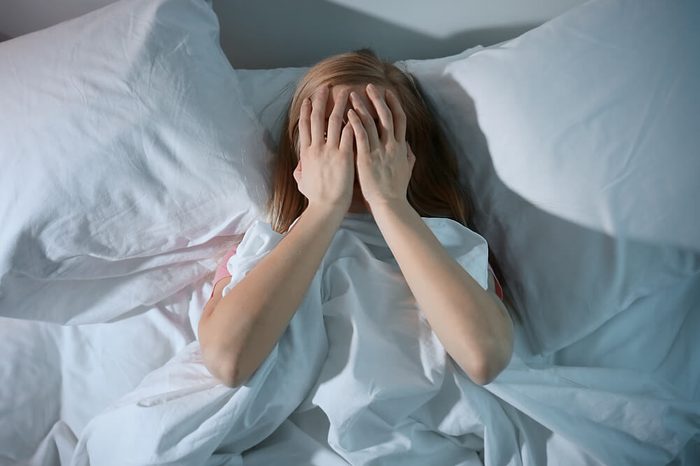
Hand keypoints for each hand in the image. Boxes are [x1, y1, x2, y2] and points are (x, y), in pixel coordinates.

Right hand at [294, 85, 354, 213]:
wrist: (326, 208)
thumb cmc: (316, 198)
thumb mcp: (302, 182)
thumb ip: (301, 171)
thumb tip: (298, 168)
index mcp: (307, 153)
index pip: (305, 126)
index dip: (307, 110)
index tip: (310, 98)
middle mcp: (317, 148)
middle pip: (318, 118)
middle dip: (322, 100)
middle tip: (326, 86)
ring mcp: (330, 151)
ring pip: (334, 121)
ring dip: (340, 105)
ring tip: (346, 92)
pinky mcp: (344, 157)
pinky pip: (349, 134)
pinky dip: (352, 122)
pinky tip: (358, 110)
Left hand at [346, 83, 415, 209]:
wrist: (389, 204)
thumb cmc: (396, 190)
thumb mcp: (407, 169)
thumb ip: (408, 156)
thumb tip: (408, 146)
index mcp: (400, 147)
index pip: (399, 119)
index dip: (394, 103)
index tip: (388, 91)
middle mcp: (391, 146)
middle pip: (386, 115)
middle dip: (378, 99)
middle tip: (369, 86)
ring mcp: (379, 151)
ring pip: (371, 123)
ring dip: (362, 107)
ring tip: (352, 94)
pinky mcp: (366, 159)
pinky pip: (361, 137)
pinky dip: (355, 123)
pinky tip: (348, 113)